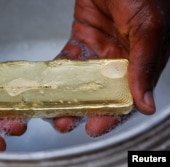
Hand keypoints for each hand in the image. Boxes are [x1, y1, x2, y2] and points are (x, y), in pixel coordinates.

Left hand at [53, 0, 169, 135]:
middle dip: (82, 111)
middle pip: (99, 94)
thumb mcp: (147, 29)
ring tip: (52, 110)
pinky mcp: (80, 42)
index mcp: (138, 63)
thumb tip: (146, 105)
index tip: (94, 129)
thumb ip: (144, 65)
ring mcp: (97, 53)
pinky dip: (56, 75)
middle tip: (65, 123)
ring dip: (66, 97)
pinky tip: (47, 86)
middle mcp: (117, 62)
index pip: (125, 98)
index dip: (110, 116)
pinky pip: (67, 62)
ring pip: (80, 82)